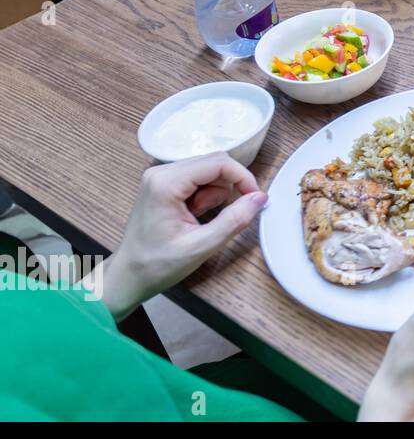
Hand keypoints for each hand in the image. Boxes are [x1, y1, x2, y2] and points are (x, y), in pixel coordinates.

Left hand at [89, 153, 266, 319]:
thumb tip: (260, 199)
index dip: (243, 178)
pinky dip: (204, 196)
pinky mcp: (163, 183)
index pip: (218, 162)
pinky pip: (197, 179)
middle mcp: (161, 171)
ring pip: (208, 171)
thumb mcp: (201, 246)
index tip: (255, 199)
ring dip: (214, 194)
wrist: (129, 275)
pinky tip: (193, 215)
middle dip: (227, 188)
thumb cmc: (158, 264)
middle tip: (223, 216)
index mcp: (166, 183)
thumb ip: (234, 220)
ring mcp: (160, 176)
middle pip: (214, 163)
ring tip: (199, 219)